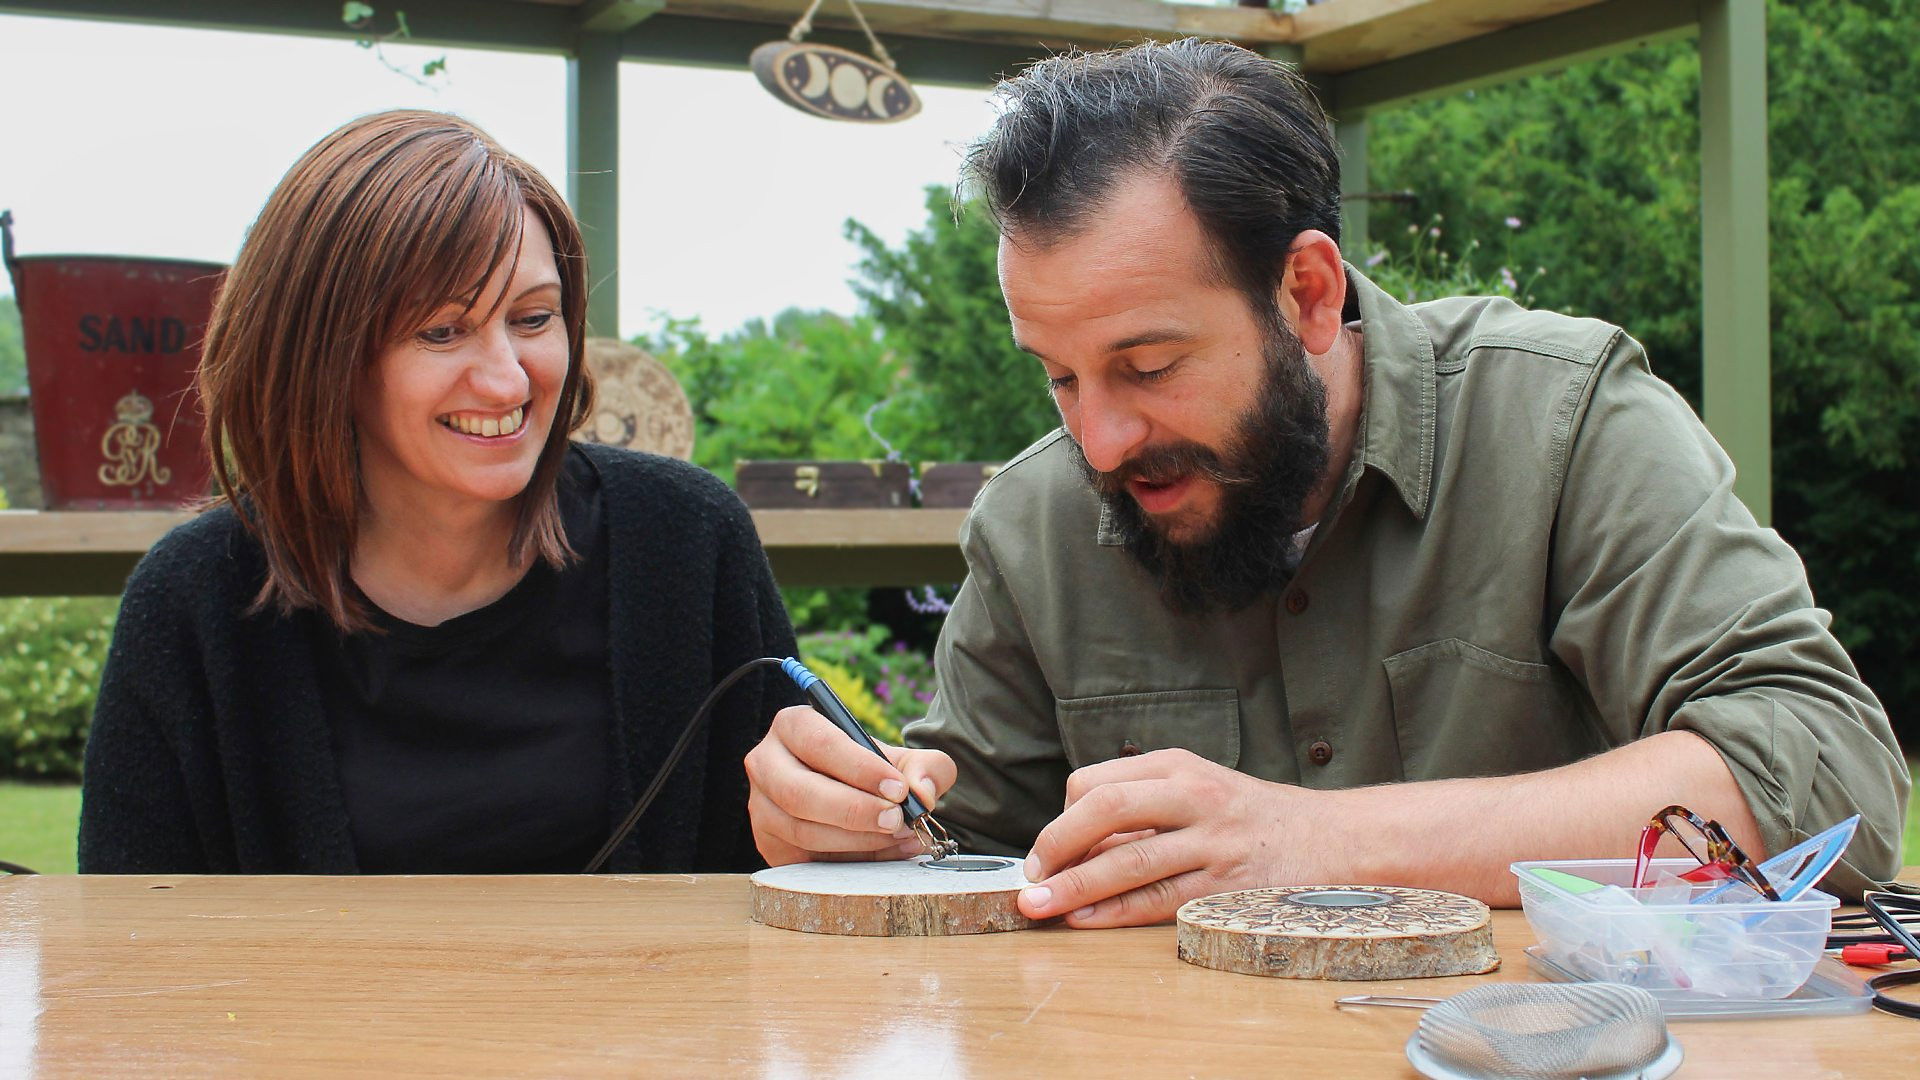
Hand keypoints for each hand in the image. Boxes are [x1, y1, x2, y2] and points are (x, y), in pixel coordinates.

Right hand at [746, 704, 957, 865]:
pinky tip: (885, 852)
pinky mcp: (769, 845)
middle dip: (854, 811)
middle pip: (800, 793)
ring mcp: (761, 807)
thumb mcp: (905, 759)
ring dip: (857, 839)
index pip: (819, 743)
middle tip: (896, 819)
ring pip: (802, 831)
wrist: (854, 797)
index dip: (859, 768)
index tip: (897, 788)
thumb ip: (927, 767)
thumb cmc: (874, 772)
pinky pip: (806, 860)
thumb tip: (924, 793)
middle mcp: (766, 763)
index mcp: (793, 726)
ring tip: (899, 835)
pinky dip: (852, 860)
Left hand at [1017, 748, 1341, 926]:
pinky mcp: (1227, 886)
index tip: (1044, 850)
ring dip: (1075, 886)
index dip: (1061, 818)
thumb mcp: (1200, 788)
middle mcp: (1194, 796)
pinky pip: (1159, 899)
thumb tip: (1074, 845)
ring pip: (1129, 861)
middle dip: (1057, 845)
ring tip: (1040, 905)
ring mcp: (1213, 841)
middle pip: (1106, 809)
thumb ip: (1144, 808)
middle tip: (1031, 877)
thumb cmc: (1254, 818)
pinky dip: (1115, 912)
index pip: (1097, 782)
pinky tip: (1085, 920)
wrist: (1336, 839)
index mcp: (1179, 767)